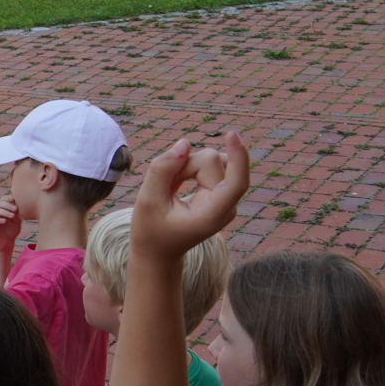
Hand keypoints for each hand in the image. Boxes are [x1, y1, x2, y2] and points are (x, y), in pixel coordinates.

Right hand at [0, 196, 21, 254]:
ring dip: (3, 211)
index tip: (14, 199)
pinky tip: (4, 221)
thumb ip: (16, 213)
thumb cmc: (12, 230)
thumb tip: (17, 205)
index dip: (7, 198)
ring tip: (11, 215)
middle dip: (7, 205)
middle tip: (15, 209)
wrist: (7, 243)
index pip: (2, 199)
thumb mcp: (17, 221)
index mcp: (0, 208)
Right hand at [129, 132, 249, 260]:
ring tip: (171, 187)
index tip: (232, 135)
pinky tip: (179, 183)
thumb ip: (162, 171)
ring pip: (211, 158)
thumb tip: (184, 143)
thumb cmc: (151, 230)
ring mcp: (227, 198)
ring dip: (187, 165)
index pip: (236, 182)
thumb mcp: (147, 201)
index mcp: (211, 215)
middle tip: (164, 186)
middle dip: (184, 165)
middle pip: (212, 161)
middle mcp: (227, 206)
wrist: (158, 250)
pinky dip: (191, 166)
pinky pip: (211, 162)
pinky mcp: (222, 190)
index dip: (237, 156)